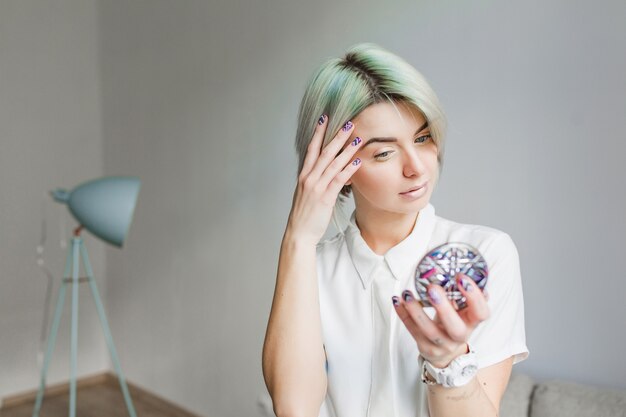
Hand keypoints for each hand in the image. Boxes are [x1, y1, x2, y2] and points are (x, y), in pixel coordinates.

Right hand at [285, 116, 363, 244]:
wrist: (299, 232)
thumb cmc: (304, 215)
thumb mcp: (307, 193)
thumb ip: (316, 181)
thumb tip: (328, 172)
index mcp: (304, 176)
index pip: (311, 149)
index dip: (318, 133)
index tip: (324, 118)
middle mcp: (309, 178)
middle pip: (324, 152)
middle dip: (337, 136)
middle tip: (348, 123)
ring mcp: (316, 187)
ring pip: (333, 163)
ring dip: (347, 149)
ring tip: (358, 138)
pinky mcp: (325, 197)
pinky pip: (338, 179)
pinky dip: (348, 169)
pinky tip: (356, 160)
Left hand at [392, 274, 490, 367]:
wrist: (447, 354)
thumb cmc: (455, 324)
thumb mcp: (464, 311)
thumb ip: (464, 295)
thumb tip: (466, 272)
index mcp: (472, 323)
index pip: (481, 313)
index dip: (474, 297)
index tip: (461, 278)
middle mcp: (459, 336)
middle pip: (455, 327)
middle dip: (443, 307)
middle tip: (432, 288)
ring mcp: (442, 344)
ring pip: (429, 331)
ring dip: (416, 310)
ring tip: (407, 293)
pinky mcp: (425, 347)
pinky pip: (412, 330)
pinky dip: (403, 314)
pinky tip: (397, 300)